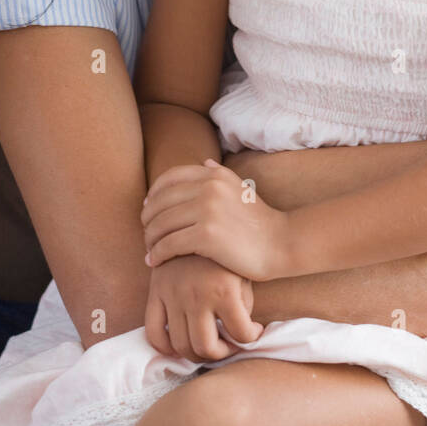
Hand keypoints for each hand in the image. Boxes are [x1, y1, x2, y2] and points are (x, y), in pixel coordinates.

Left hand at [141, 160, 289, 280]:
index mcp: (214, 175)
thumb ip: (220, 175)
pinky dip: (157, 254)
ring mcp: (207, 210)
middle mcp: (209, 187)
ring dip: (150, 239)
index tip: (147, 210)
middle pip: (160, 202)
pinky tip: (154, 262)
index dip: (153, 195)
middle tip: (145, 234)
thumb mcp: (241, 188)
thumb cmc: (259, 221)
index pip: (169, 178)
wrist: (281, 243)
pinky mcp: (206, 236)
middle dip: (147, 220)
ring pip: (161, 224)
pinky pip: (169, 244)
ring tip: (149, 250)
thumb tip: (204, 163)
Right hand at [144, 253, 263, 362]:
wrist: (200, 219)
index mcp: (224, 290)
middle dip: (222, 353)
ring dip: (197, 353)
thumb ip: (241, 304)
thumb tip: (236, 332)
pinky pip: (154, 332)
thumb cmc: (229, 249)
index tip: (255, 330)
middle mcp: (196, 295)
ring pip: (181, 345)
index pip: (242, 334)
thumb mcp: (243, 274)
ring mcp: (173, 295)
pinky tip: (180, 343)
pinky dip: (166, 347)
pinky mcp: (156, 292)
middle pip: (206, 348)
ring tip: (209, 342)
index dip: (252, 337)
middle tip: (229, 344)